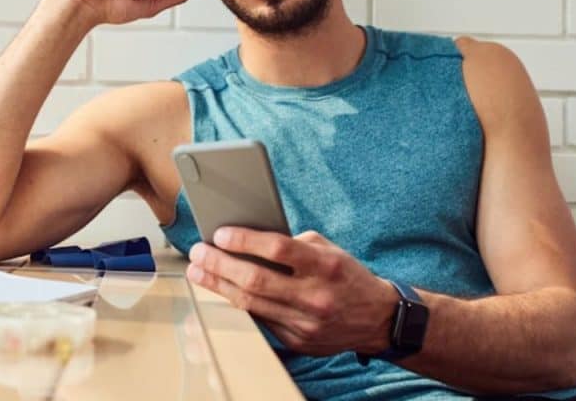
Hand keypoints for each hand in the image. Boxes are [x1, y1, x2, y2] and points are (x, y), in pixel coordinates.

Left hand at [187, 228, 396, 356]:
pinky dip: (238, 303)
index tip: (220, 234)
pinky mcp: (298, 341)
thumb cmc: (345, 275)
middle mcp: (316, 295)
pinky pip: (259, 319)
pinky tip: (222, 291)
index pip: (277, 249)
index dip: (245, 241)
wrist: (377, 318)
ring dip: (218, 286)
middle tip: (198, 253)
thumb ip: (292, 243)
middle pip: (256, 280)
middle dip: (220, 265)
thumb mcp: (327, 249)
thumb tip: (247, 240)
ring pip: (251, 303)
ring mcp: (306, 323)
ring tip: (199, 271)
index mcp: (325, 265)